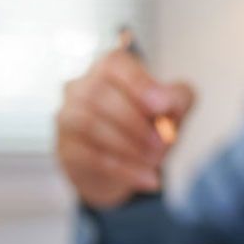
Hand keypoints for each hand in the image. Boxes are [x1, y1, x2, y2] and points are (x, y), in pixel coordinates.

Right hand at [56, 49, 194, 208]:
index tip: (162, 107)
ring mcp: (67, 118)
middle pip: (98, 95)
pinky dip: (123, 169)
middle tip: (163, 144)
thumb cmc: (147, 128)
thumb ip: (177, 99)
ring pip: (88, 124)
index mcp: (108, 68)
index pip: (114, 64)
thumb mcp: (172, 111)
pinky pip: (90, 157)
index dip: (138, 84)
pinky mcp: (66, 150)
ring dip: (127, 145)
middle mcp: (80, 87)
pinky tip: (147, 179)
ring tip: (155, 162)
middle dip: (134, 122)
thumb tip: (165, 102)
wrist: (123, 168)